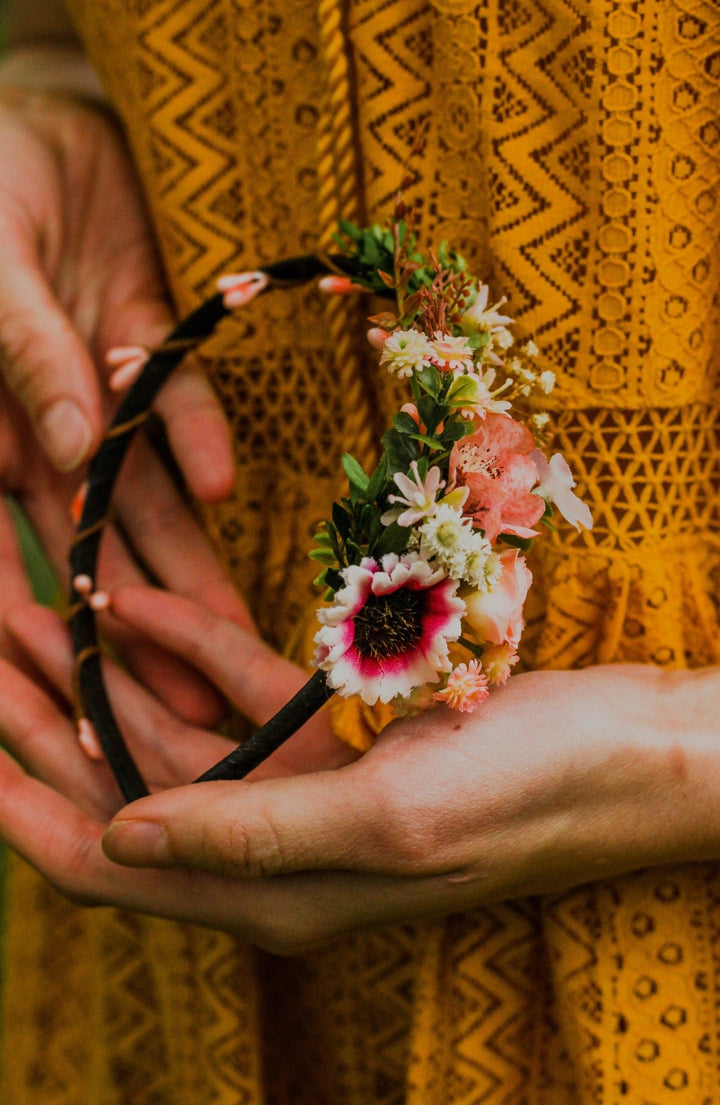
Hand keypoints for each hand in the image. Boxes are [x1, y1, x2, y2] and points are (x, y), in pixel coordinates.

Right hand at [0, 87, 246, 718]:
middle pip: (82, 548)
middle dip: (131, 629)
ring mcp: (92, 394)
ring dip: (181, 567)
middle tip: (181, 711)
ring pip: (137, 497)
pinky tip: (222, 487)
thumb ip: (17, 356)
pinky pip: (169, 404)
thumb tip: (57, 453)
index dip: (29, 628)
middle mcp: (32, 428)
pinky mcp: (141, 347)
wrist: (29, 108)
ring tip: (225, 639)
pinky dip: (193, 438)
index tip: (71, 695)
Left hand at [3, 585, 717, 953]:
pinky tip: (130, 599)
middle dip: (38, 719)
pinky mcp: (335, 734)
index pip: (101, 860)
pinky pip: (234, 690)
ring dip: (97, 671)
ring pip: (166, 728)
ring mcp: (299, 786)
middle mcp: (268, 846)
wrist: (625, 753)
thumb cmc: (521, 794)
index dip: (17, 806)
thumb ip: (245, 834)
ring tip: (29, 604)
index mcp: (268, 890)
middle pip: (117, 784)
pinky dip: (182, 645)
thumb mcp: (382, 820)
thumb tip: (122, 838)